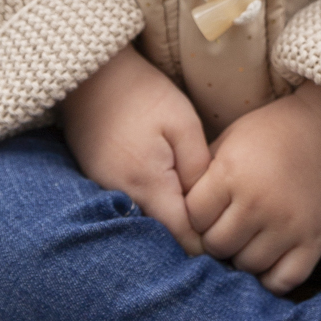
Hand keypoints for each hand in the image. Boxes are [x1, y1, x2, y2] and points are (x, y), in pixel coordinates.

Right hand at [60, 46, 208, 256]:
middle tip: (218, 229)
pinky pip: (130, 210)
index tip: (229, 240)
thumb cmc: (143, 94)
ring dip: (168, 225)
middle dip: (189, 239)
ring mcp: (105, 193)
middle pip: (162, 238)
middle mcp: (121, 198)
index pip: (182, 238)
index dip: (208, 245)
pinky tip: (168, 196)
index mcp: (147, 185)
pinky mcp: (98, 184)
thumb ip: (199, 169)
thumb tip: (210, 208)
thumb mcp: (183, 124)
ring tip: (195, 214)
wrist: (91, 75)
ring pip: (145, 226)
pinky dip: (150, 210)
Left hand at [183, 81, 320, 294]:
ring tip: (248, 239)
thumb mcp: (231, 138)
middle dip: (216, 238)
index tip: (207, 209)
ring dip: (242, 257)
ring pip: (246, 266)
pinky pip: (283, 281)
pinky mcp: (314, 242)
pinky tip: (268, 260)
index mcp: (231, 173)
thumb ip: (203, 173)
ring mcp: (287, 226)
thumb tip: (177, 207)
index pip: (193, 218)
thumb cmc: (274, 132)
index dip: (196, 215)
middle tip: (226, 227)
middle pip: (216, 246)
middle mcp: (257, 203)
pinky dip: (271, 278)